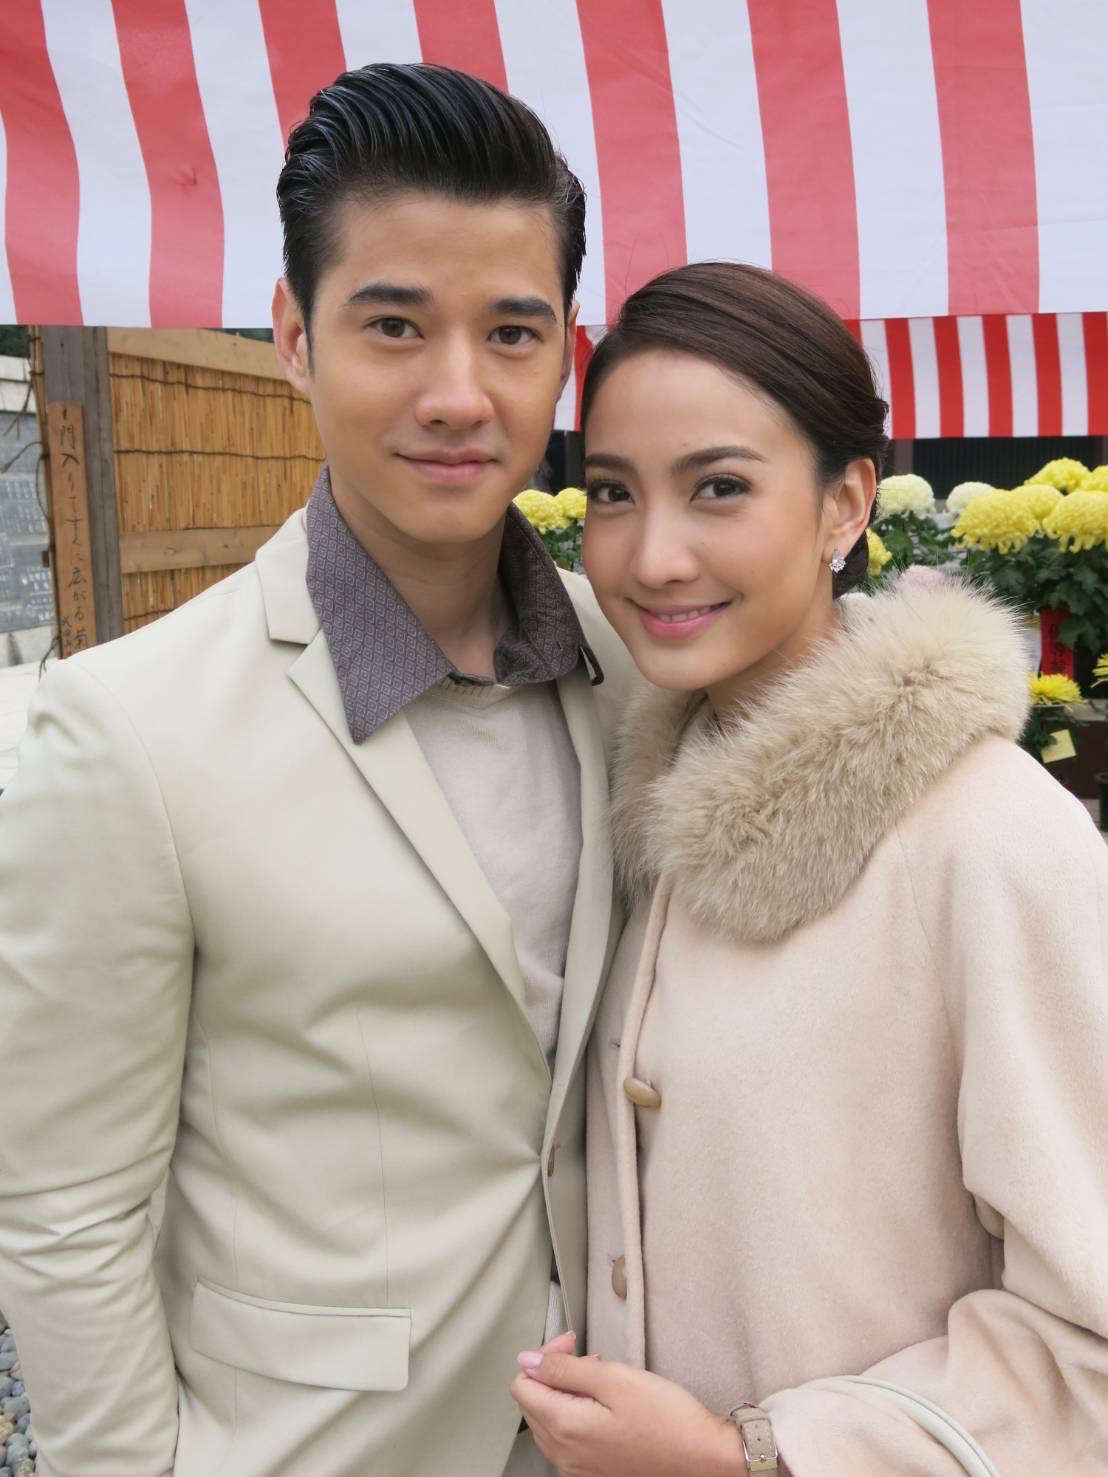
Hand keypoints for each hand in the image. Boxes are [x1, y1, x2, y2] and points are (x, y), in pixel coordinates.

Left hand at [510, 1349, 743, 1476]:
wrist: (701, 1456)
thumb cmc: (666, 1419)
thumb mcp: (614, 1378)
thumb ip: (564, 1369)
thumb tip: (528, 1360)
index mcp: (564, 1428)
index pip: (522, 1383)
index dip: (544, 1355)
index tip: (570, 1345)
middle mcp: (563, 1453)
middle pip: (532, 1401)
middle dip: (554, 1372)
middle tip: (589, 1358)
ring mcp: (576, 1465)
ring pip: (548, 1417)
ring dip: (567, 1391)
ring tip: (601, 1378)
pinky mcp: (591, 1468)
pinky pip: (566, 1435)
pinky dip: (578, 1411)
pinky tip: (605, 1402)